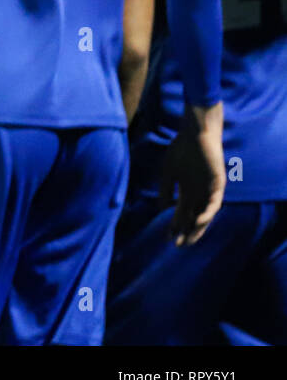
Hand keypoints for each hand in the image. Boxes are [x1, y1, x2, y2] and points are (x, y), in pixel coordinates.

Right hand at [159, 102, 224, 245]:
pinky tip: (198, 221)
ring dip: (197, 228)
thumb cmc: (181, 149)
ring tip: (189, 239)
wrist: (195, 134)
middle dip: (185, 231)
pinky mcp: (217, 185)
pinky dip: (206, 213)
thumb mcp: (168, 172)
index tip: (167, 238)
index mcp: (186, 190)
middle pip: (192, 217)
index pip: (180, 213)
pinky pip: (214, 203)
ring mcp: (208, 190)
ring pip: (204, 214)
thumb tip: (162, 208)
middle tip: (178, 245)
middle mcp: (198, 193)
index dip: (174, 225)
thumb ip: (165, 189)